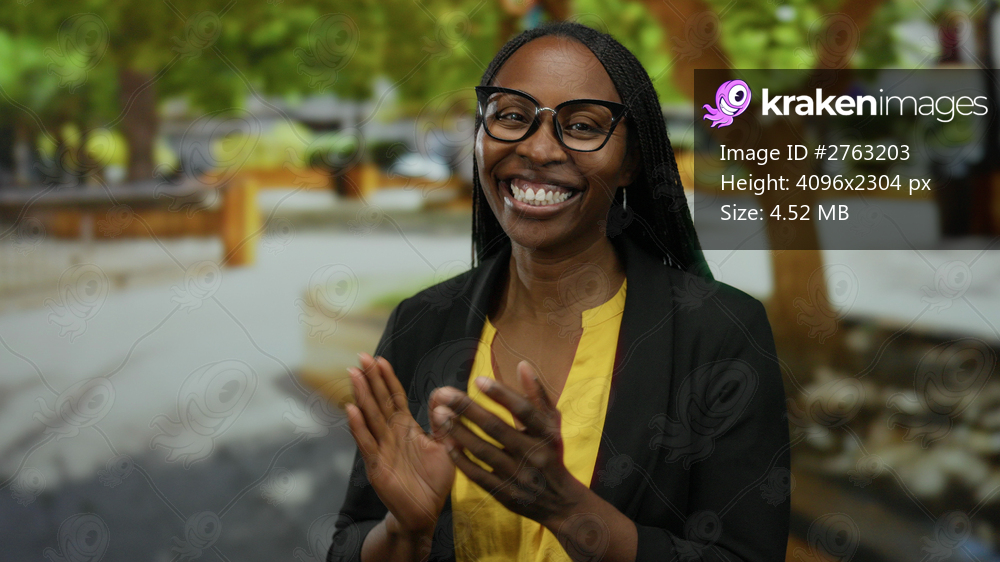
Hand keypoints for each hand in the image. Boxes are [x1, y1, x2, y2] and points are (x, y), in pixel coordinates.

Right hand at [345, 352, 454, 537]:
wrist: (425, 512)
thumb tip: (441, 395)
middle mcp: (391, 434)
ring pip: (370, 417)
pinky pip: (366, 443)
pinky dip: (358, 426)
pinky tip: (351, 409)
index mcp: (406, 427)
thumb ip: (441, 422)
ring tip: (354, 375)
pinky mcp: (377, 466)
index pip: (394, 397)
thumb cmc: (434, 480)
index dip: (387, 379)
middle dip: (370, 380)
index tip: (380, 359)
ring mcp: (381, 449)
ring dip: (361, 396)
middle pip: (378, 402)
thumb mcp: (445, 446)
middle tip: (360, 357)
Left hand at [429, 360, 585, 529]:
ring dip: (459, 431)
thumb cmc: (551, 454)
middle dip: (468, 409)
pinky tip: (446, 442)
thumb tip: (522, 365)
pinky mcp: (504, 493)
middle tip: (444, 393)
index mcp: (546, 434)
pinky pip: (478, 475)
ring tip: (439, 413)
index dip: (501, 394)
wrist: (559, 502)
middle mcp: (532, 454)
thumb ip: (537, 395)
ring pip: (483, 451)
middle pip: (496, 428)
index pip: (524, 410)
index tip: (477, 379)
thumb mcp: (552, 425)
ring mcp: (517, 476)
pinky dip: (461, 458)